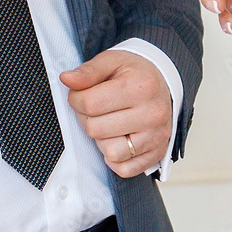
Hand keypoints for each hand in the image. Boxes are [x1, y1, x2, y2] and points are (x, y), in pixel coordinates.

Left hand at [60, 50, 172, 178]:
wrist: (164, 85)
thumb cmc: (136, 74)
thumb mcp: (112, 62)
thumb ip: (88, 71)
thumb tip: (67, 79)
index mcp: (141, 87)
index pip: (90, 103)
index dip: (75, 100)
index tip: (80, 95)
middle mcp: (153, 113)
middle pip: (96, 129)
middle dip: (87, 119)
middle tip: (95, 110)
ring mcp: (157, 136)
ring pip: (110, 152)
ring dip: (101, 140)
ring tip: (108, 124)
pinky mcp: (158, 153)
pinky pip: (125, 169)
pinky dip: (115, 159)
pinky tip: (118, 139)